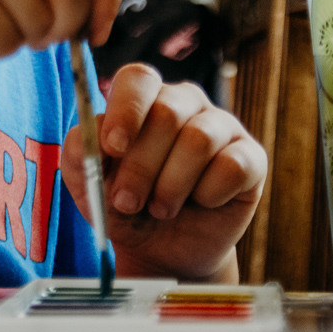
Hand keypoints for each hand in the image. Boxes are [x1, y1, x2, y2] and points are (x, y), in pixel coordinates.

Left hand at [61, 63, 265, 282]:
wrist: (162, 253)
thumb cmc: (125, 207)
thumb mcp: (89, 184)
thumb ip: (81, 152)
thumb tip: (91, 130)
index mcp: (144, 99)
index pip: (138, 78)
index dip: (126, 110)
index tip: (113, 147)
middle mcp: (184, 103)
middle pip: (166, 114)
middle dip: (141, 166)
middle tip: (127, 202)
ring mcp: (221, 126)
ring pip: (198, 140)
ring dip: (171, 185)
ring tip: (160, 208)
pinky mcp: (251, 157)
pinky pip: (232, 166)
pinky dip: (209, 194)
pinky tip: (201, 204)